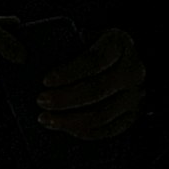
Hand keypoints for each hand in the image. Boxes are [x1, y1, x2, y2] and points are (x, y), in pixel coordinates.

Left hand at [34, 24, 146, 143]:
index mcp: (119, 45)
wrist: (132, 59)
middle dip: (64, 98)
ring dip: (70, 120)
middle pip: (96, 89)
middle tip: (42, 100)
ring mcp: (134, 96)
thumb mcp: (89, 36)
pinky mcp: (132, 115)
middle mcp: (132, 71)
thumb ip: (70, 46)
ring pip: (102, 114)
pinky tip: (66, 128)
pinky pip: (109, 130)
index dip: (68, 73)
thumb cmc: (103, 48)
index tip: (46, 80)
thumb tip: (34, 60)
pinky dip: (85, 132)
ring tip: (48, 118)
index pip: (93, 60)